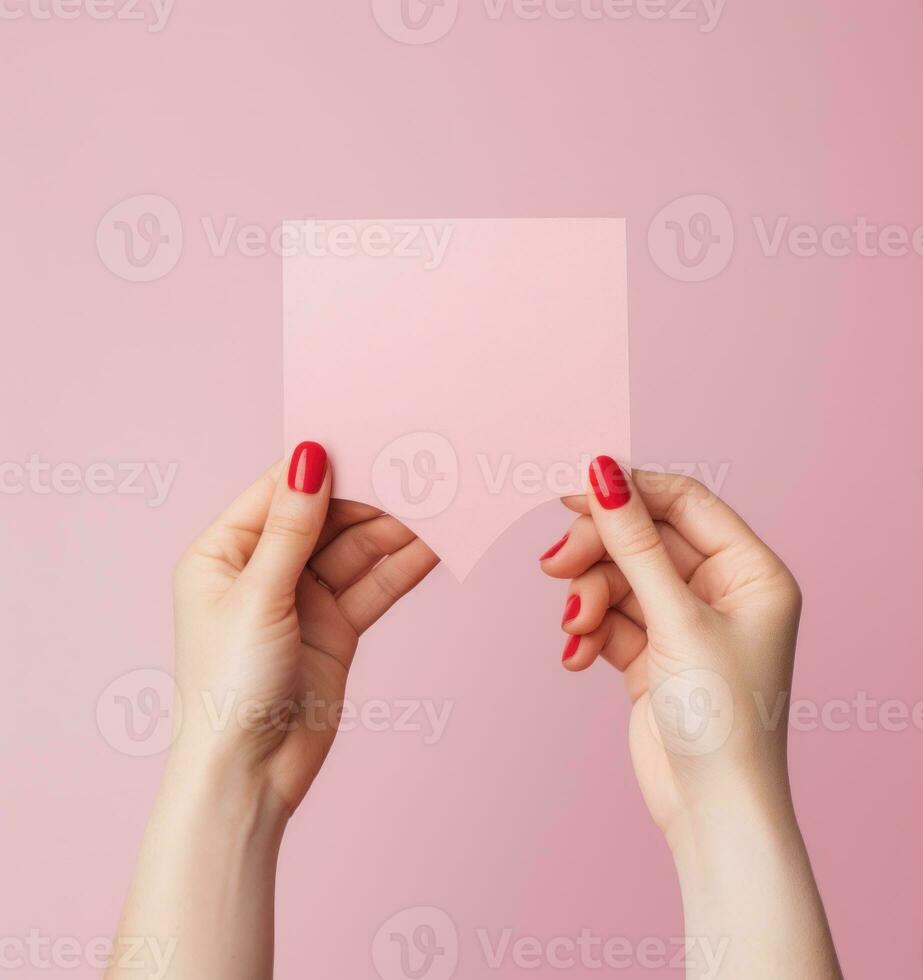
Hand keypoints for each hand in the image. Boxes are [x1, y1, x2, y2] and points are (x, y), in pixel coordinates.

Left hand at [171, 441, 438, 816]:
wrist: (251, 775)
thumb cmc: (228, 687)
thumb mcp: (259, 596)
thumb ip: (292, 527)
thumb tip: (309, 456)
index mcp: (223, 552)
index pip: (280, 492)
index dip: (324, 466)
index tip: (369, 435)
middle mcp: (263, 569)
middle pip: (326, 518)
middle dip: (370, 496)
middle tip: (418, 469)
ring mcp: (303, 598)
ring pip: (356, 550)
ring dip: (394, 529)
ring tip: (439, 500)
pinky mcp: (336, 626)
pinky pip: (374, 585)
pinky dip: (403, 566)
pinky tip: (435, 543)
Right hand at [539, 460, 800, 846]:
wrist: (709, 811)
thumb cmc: (721, 717)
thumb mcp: (676, 619)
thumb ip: (634, 544)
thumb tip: (604, 473)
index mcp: (750, 571)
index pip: (683, 502)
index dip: (628, 492)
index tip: (572, 492)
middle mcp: (720, 590)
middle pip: (642, 539)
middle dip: (596, 552)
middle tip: (554, 565)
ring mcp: (683, 621)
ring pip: (618, 578)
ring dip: (587, 598)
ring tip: (574, 629)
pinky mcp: (652, 652)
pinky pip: (609, 618)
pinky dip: (588, 632)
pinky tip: (576, 658)